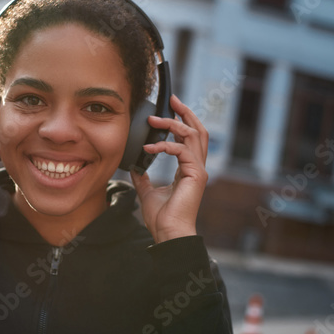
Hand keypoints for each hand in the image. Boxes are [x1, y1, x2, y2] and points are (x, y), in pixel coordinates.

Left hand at [130, 95, 208, 242]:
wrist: (168, 233)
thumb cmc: (161, 218)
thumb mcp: (148, 192)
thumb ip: (143, 177)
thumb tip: (135, 166)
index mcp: (188, 169)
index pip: (190, 138)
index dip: (182, 121)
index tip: (170, 109)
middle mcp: (197, 167)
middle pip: (198, 130)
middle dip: (185, 112)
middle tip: (172, 100)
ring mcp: (198, 170)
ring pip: (193, 135)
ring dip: (173, 124)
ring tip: (154, 120)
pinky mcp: (196, 175)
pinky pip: (182, 150)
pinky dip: (164, 146)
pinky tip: (148, 149)